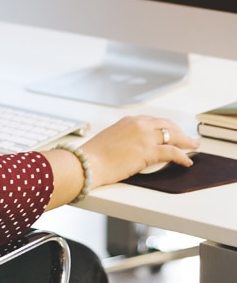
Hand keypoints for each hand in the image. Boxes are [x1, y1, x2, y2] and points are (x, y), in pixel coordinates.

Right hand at [81, 116, 199, 187]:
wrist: (89, 162)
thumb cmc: (95, 154)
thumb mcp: (111, 138)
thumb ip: (126, 137)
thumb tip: (135, 146)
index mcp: (128, 121)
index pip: (154, 120)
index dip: (167, 126)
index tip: (172, 131)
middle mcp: (138, 125)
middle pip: (167, 125)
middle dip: (180, 132)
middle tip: (188, 138)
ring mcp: (145, 137)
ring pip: (173, 136)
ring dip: (186, 142)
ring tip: (193, 147)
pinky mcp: (149, 151)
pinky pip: (173, 152)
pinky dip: (183, 156)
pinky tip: (187, 161)